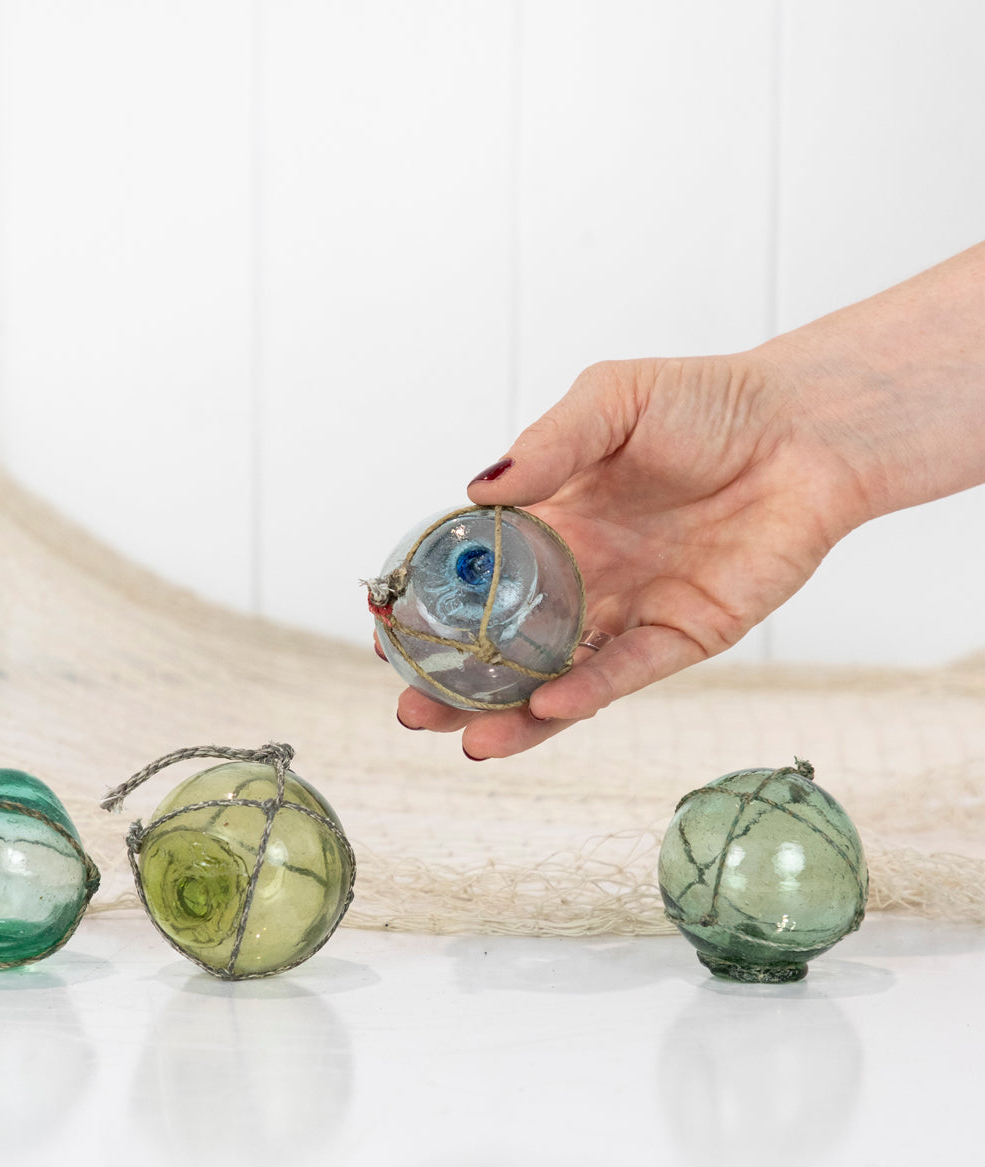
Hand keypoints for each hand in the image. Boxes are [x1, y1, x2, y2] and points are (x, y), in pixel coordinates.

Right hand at [394, 351, 871, 756]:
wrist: (807, 428)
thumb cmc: (707, 402)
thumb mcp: (609, 401)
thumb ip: (545, 447)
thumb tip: (475, 493)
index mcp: (550, 522)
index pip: (474, 577)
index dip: (430, 610)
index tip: (385, 636)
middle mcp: (581, 575)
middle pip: (504, 644)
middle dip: (457, 683)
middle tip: (408, 708)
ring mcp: (628, 611)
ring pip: (558, 675)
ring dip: (512, 711)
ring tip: (463, 737)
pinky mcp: (683, 636)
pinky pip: (628, 671)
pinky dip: (588, 691)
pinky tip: (547, 706)